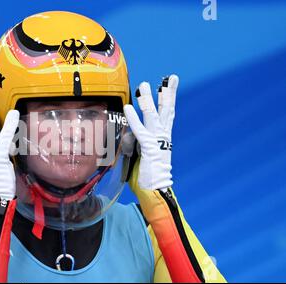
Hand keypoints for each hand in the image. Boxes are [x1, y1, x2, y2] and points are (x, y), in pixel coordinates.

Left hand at [124, 75, 178, 190]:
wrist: (154, 191)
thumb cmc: (146, 176)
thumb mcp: (138, 155)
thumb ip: (133, 143)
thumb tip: (126, 135)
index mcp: (163, 139)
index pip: (166, 116)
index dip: (167, 101)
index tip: (168, 87)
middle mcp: (163, 138)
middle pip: (167, 111)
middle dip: (168, 94)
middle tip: (171, 78)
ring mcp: (158, 143)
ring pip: (154, 117)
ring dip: (148, 100)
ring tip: (144, 85)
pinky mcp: (150, 149)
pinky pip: (141, 131)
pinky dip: (134, 119)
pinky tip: (128, 108)